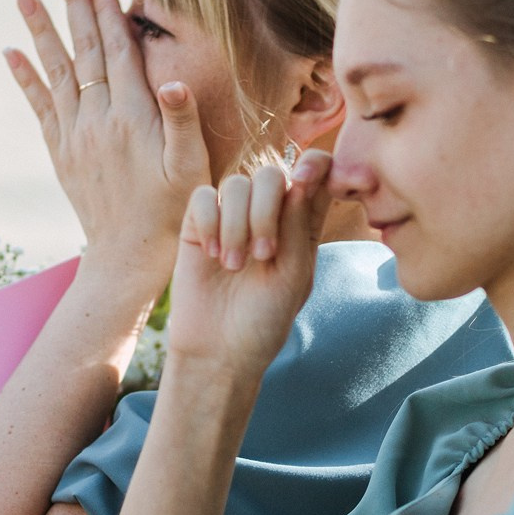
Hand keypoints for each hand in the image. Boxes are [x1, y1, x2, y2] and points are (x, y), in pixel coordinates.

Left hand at [5, 0, 209, 280]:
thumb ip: (183, 122)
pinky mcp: (62, 152)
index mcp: (133, 116)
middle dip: (72, 4)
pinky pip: (40, 106)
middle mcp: (97, 119)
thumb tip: (170, 82)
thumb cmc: (176, 212)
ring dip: (40, 29)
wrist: (130, 256)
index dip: (107, 11)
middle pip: (83, 50)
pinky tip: (10, 52)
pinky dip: (25, 77)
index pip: (117, 51)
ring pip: (56, 70)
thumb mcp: (192, 168)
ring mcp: (75, 135)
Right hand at [165, 151, 333, 382]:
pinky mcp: (197, 225)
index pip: (316, 173)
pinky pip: (203, 197)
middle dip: (267, 210)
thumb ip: (298, 227)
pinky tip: (212, 255)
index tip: (304, 181)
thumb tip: (301, 179)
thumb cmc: (265, 319)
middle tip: (263, 255)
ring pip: (235, 184)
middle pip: (271, 175)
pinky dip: (209, 222)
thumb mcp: (294, 276)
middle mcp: (267, 214)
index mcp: (302, 224)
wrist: (219, 350)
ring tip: (234, 266)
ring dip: (236, 225)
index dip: (315, 164)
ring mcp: (231, 217)